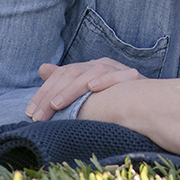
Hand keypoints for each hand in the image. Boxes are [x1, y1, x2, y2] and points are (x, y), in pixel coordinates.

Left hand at [26, 58, 144, 121]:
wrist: (149, 102)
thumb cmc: (115, 98)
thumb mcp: (86, 90)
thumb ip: (66, 80)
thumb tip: (42, 68)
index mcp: (89, 67)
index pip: (62, 74)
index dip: (43, 92)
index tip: (30, 113)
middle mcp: (102, 64)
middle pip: (72, 73)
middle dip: (52, 94)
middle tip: (39, 115)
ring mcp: (118, 69)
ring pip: (91, 72)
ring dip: (72, 89)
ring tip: (57, 104)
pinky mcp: (133, 77)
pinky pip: (118, 75)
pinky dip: (105, 79)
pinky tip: (92, 87)